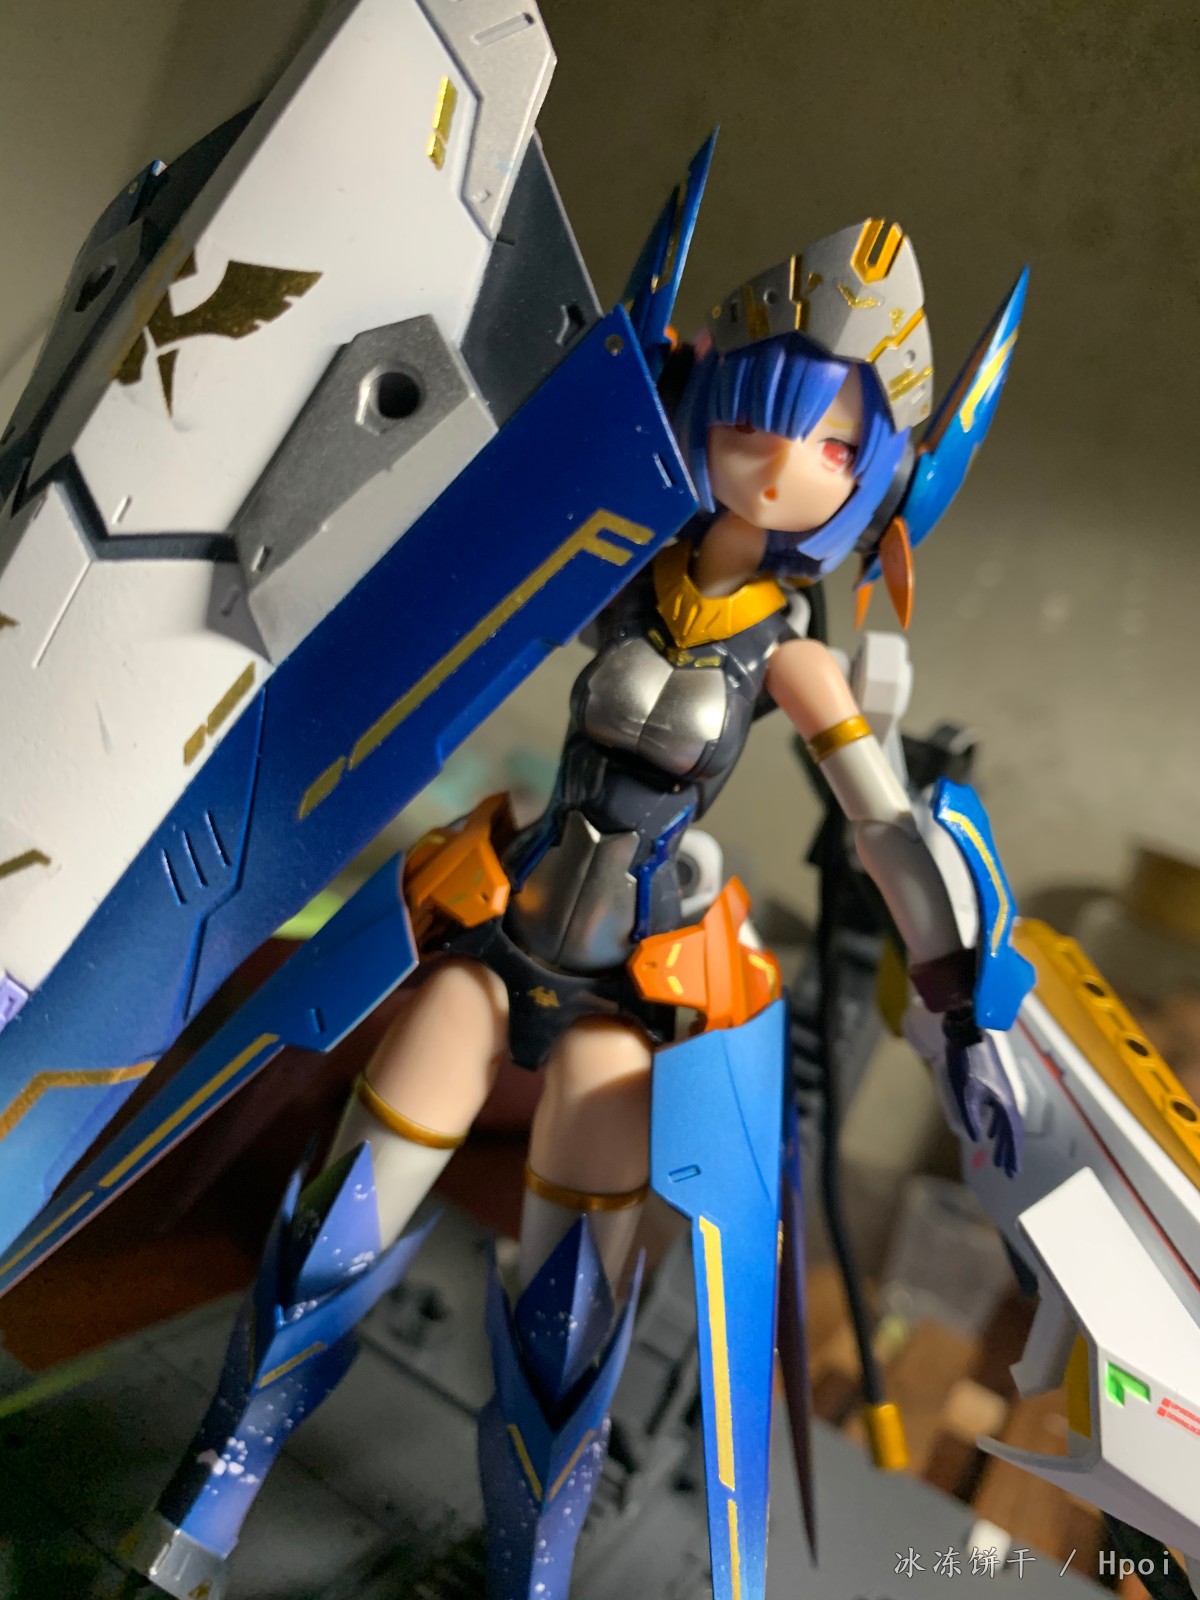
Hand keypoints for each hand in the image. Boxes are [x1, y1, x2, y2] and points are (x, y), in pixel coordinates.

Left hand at [944, 1011, 1022, 1176]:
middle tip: (1008, 1171)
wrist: (967, 1031)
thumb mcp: (965, 1092)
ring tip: (997, 1158)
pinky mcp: (993, 1084)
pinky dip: (995, 1125)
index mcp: (1004, 1102)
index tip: (1013, 1172)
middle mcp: (1007, 1098)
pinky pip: (998, 1112)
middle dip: (1009, 1152)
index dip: (1013, 1154)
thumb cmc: (966, 1061)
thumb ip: (970, 1117)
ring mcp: (1001, 1091)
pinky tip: (987, 1132)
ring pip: (1005, 1122)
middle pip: (1012, 1131)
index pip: (1013, 1135)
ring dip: (1002, 1140)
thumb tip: (975, 1139)